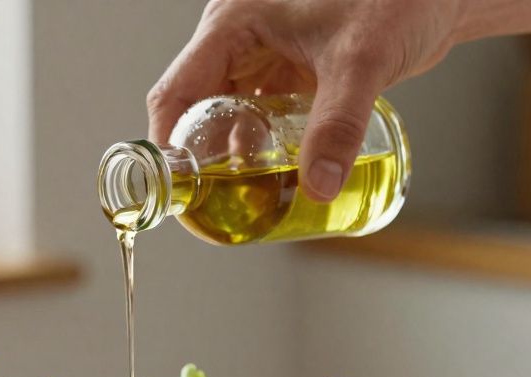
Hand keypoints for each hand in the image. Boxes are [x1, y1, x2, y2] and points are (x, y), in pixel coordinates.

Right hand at [146, 0, 462, 199]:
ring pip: (231, 113)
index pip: (178, 90)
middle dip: (204, 156)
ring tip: (247, 194)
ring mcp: (267, 53)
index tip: (176, 187)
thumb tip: (320, 186)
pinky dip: (264, 143)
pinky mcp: (293, 68)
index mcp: (234, 21)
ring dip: (236, 153)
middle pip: (199, 107)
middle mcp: (242, 37)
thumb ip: (339, 124)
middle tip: (215, 200)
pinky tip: (277, 173)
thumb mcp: (361, 61)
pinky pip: (263, 112)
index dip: (169, 142)